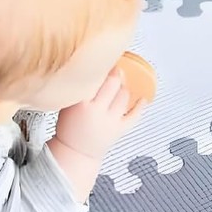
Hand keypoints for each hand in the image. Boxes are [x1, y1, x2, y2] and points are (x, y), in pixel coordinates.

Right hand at [48, 70, 145, 201]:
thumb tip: (96, 66)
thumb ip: (80, 87)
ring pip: (124, 95)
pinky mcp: (120, 131)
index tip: (103, 58)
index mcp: (81, 103)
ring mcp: (110, 121)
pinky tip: (143, 98)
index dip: (101, 65)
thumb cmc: (70, 127)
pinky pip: (135, 116)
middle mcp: (97, 111)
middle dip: (116, 72)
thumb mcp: (68, 103)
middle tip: (115, 68)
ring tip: (121, 83)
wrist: (75, 153)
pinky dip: (140, 106)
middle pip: (113, 82)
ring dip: (124, 86)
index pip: (96, 77)